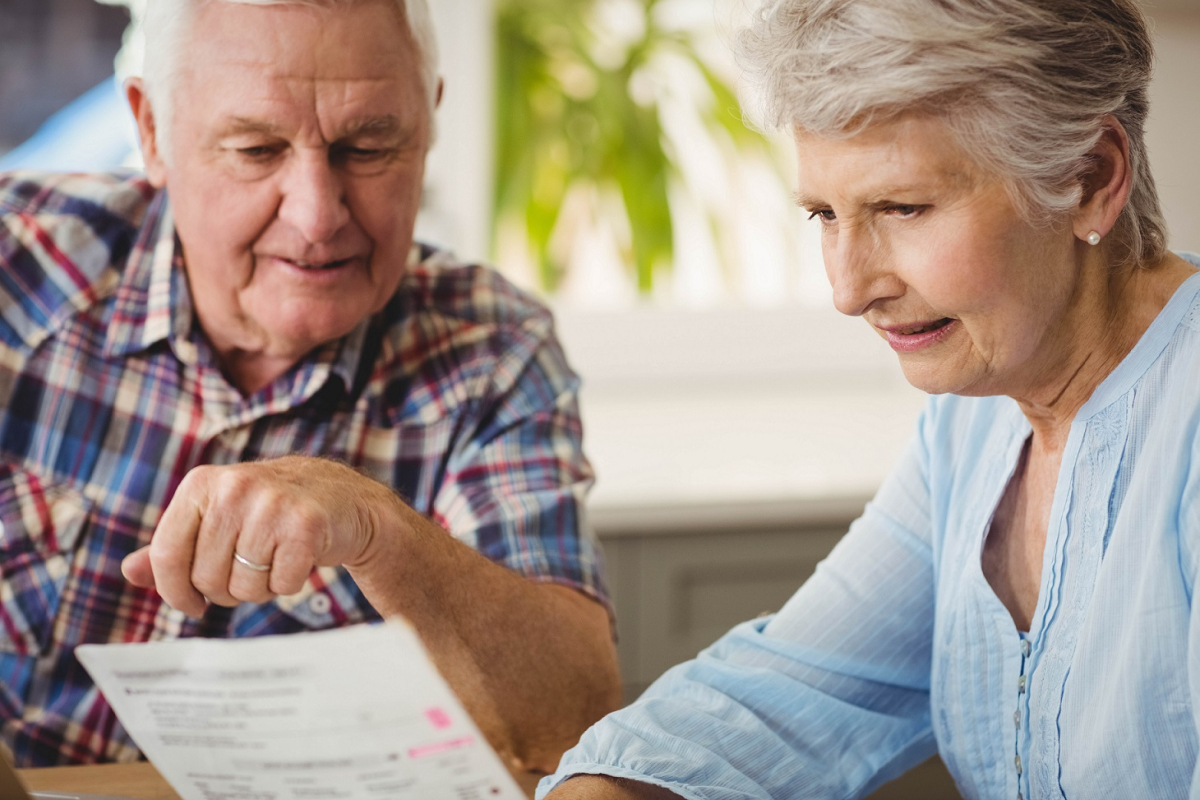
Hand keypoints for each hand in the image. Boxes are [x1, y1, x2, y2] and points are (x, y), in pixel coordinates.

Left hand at [122, 456, 397, 615]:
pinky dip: (289, 584)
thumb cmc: (269, 514)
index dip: (175, 591)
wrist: (341, 499)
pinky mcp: (306, 524)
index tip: (192, 604)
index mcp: (202, 484)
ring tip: (273, 562)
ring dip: (259, 589)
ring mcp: (272, 503)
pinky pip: (281, 585)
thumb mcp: (217, 520)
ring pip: (244, 586)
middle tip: (248, 573)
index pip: (167, 554)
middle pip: (207, 578)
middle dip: (226, 589)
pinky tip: (297, 560)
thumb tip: (129, 571)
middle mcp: (234, 487)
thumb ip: (173, 546)